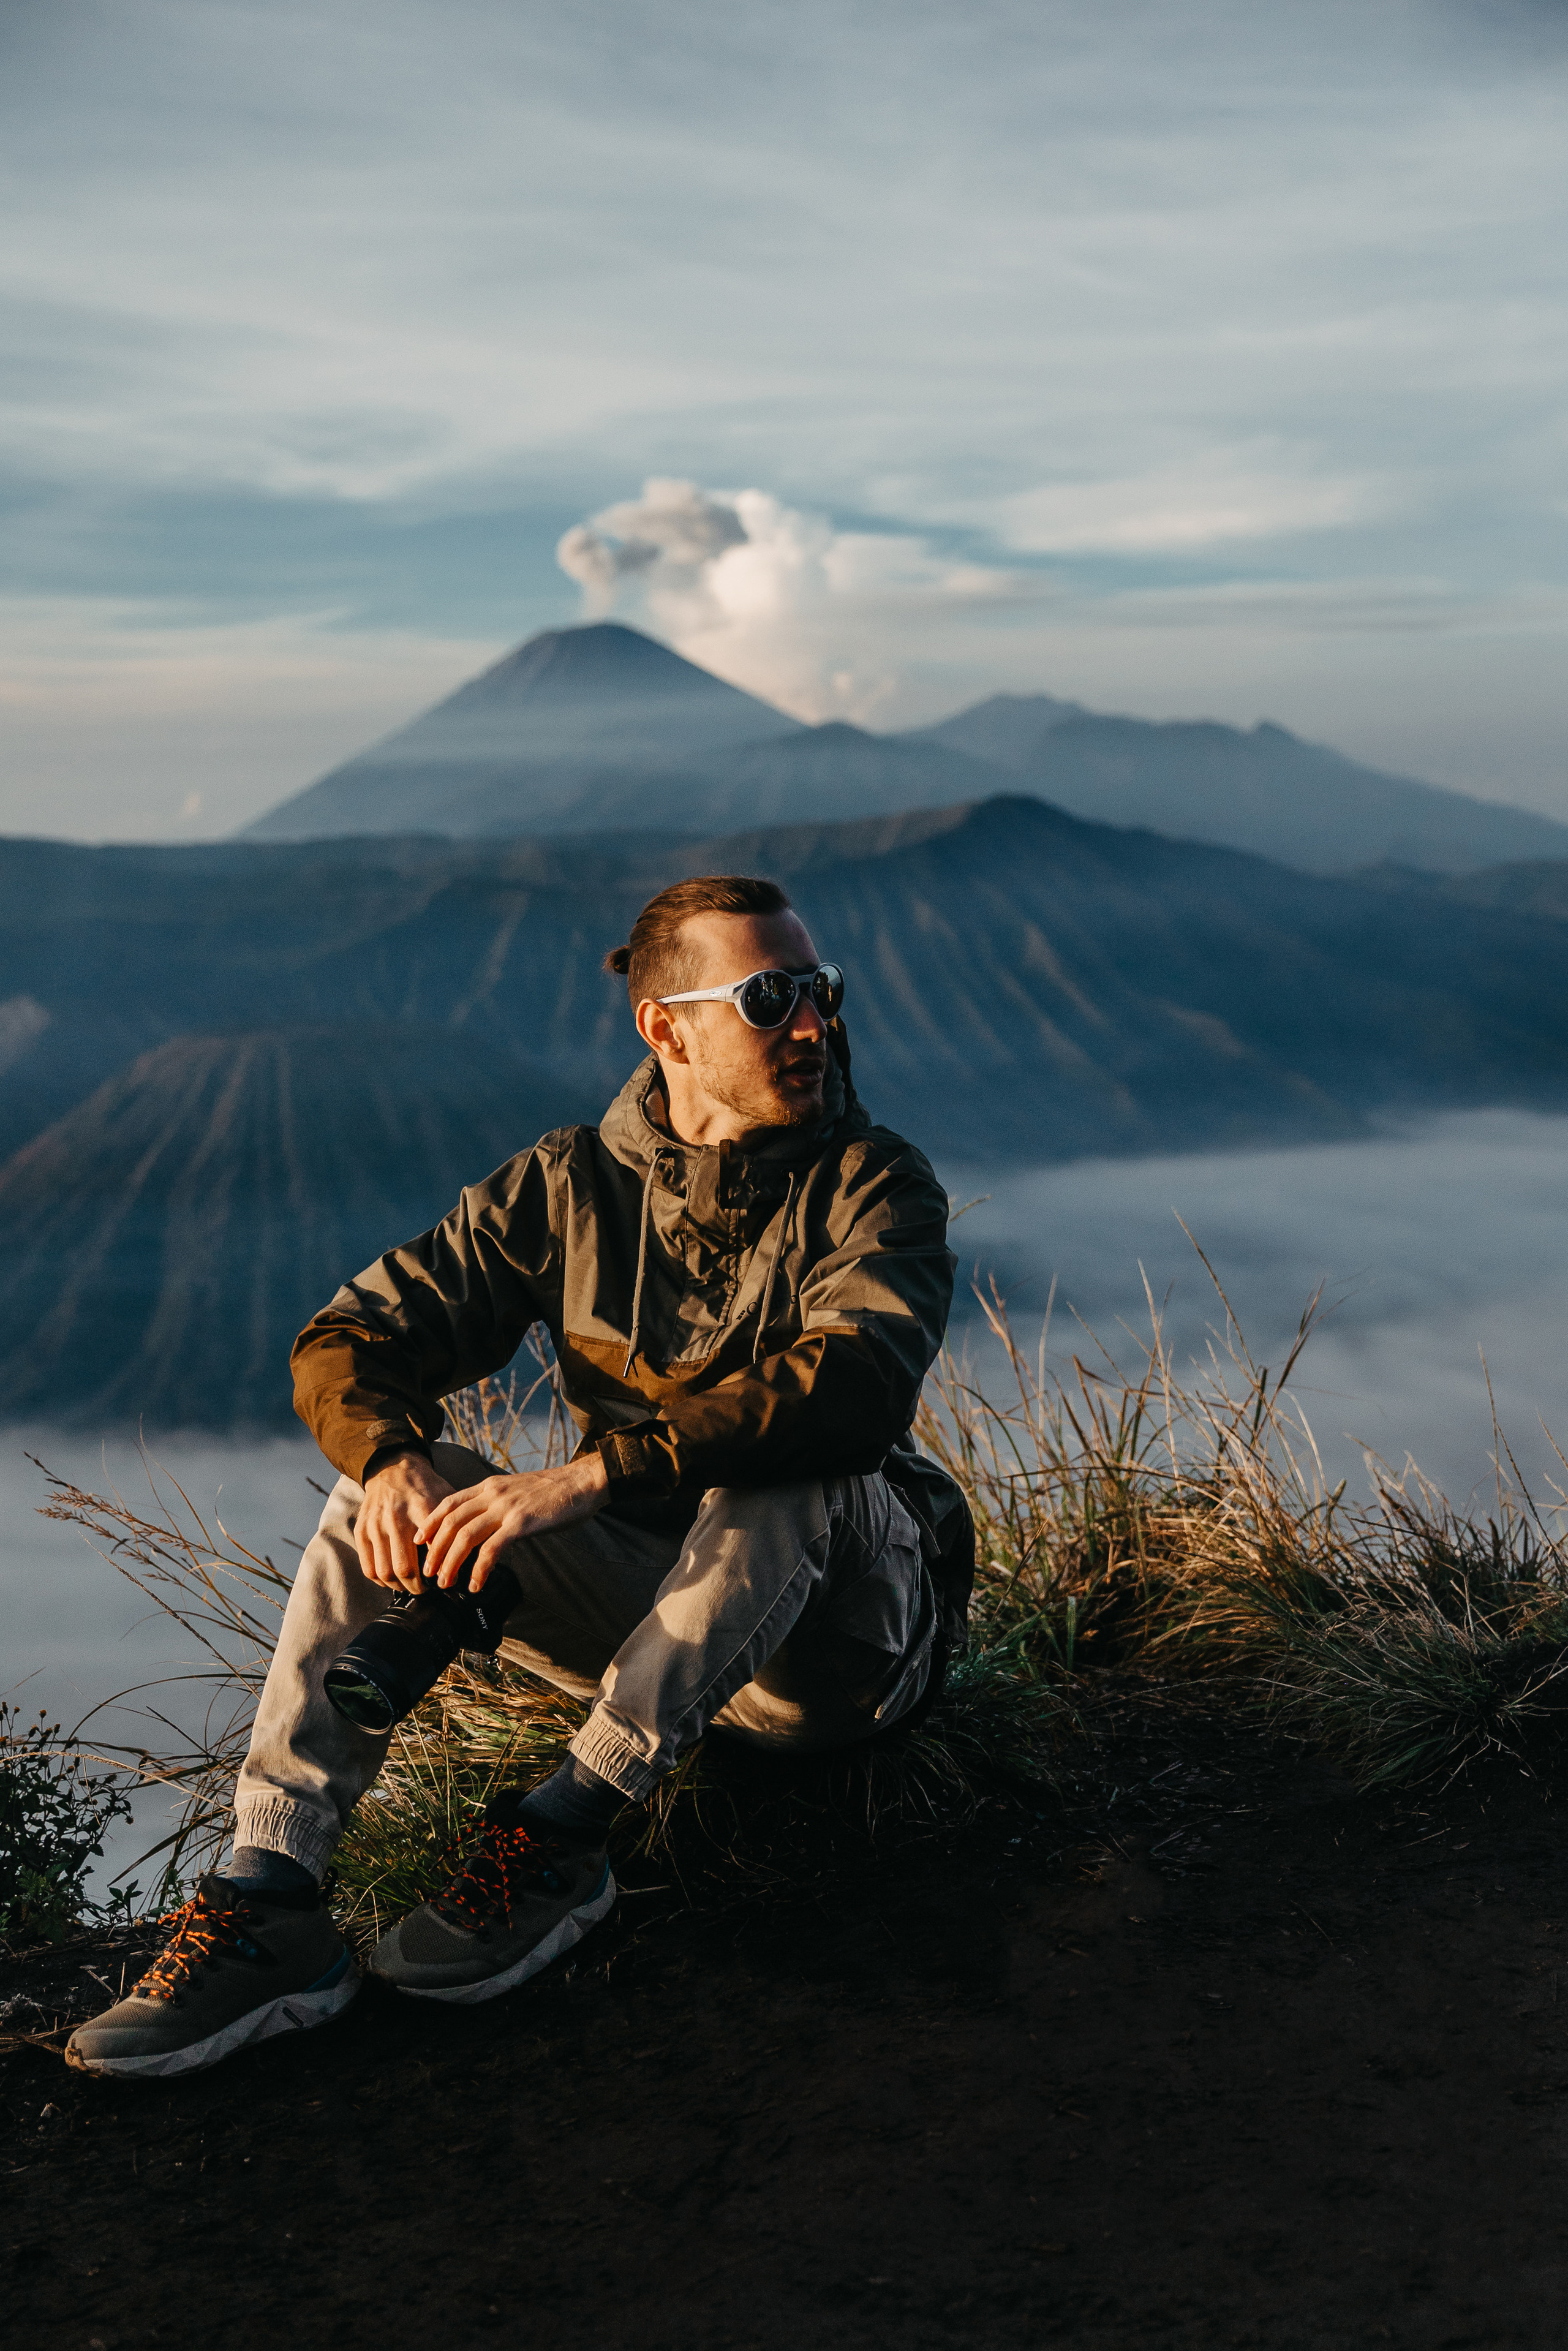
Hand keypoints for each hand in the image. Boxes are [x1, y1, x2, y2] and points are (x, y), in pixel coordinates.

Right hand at [356, 1452, 455, 1593]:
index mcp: (422, 1508)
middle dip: (419, 1587)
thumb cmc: (425, 1487)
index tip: (449, 1579)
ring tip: (410, 1586)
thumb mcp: (447, 1497)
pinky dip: (381, 1581)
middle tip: (427, 1589)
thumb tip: (472, 1554)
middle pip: (405, 1568)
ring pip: (385, 1572)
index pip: (434, 1550)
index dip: (442, 1571)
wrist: (393, 1468)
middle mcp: (396, 1518)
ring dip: (399, 1587)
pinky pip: (368, 1568)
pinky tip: (393, 1580)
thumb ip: (456, 1523)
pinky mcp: (361, 1530)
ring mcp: (376, 1525)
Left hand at [417, 1454, 610, 1593]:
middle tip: (429, 1573)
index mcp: (490, 1485)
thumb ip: (499, 1505)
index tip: (421, 1541)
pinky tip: (476, 1585)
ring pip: (465, 1537)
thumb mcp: (518, 1491)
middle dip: (435, 1550)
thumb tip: (487, 1529)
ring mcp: (506, 1508)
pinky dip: (479, 1570)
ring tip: (445, 1583)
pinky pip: (492, 1549)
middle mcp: (493, 1494)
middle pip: (451, 1522)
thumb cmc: (555, 1491)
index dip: (430, 1522)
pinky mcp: (521, 1522)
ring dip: (451, 1563)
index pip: (449, 1502)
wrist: (583, 1482)